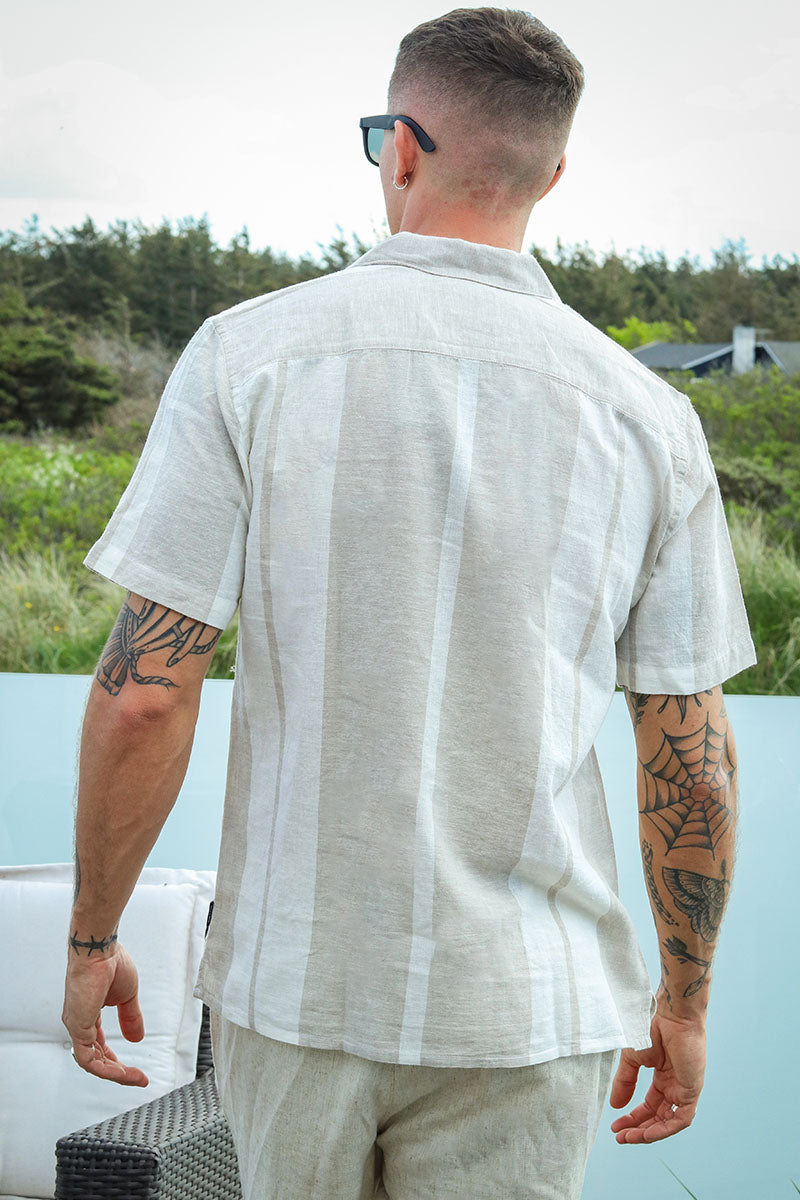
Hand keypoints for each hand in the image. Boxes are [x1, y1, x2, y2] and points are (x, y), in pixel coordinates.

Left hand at [62, 941, 148, 1086]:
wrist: (99, 949)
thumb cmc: (110, 963)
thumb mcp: (127, 995)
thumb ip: (131, 1018)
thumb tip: (137, 1039)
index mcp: (89, 1013)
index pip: (99, 1045)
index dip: (116, 1060)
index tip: (135, 1069)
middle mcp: (80, 1022)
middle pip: (96, 1058)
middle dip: (117, 1071)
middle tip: (137, 1078)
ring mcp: (77, 1026)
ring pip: (93, 1063)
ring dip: (115, 1074)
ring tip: (135, 1078)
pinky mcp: (77, 1028)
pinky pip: (89, 1060)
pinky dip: (107, 1069)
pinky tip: (122, 1072)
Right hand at [608, 1006, 705, 1142]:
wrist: (671, 1014)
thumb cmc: (652, 1028)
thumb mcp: (632, 1059)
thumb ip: (625, 1082)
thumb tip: (615, 1106)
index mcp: (663, 1077)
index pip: (649, 1106)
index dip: (633, 1118)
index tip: (616, 1127)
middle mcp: (674, 1086)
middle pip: (658, 1117)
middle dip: (638, 1128)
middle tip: (620, 1136)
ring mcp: (684, 1089)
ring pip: (669, 1122)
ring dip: (649, 1133)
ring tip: (629, 1137)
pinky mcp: (692, 1090)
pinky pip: (681, 1119)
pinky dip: (664, 1129)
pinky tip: (647, 1132)